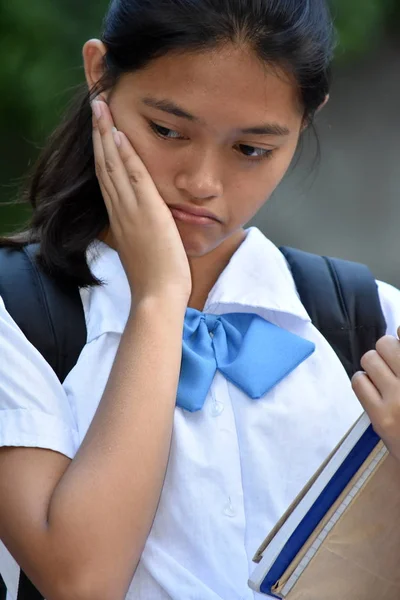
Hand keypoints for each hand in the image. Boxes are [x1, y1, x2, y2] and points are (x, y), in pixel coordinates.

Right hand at [92, 99, 190, 304]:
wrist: (157, 295)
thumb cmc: (155, 278)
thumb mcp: (143, 249)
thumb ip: (141, 231)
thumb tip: (147, 223)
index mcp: (119, 219)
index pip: (107, 180)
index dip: (102, 154)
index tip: (101, 132)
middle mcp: (119, 211)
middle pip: (104, 166)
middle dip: (99, 135)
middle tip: (96, 108)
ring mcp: (130, 210)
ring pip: (113, 166)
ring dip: (107, 135)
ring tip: (101, 108)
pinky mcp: (145, 211)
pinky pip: (133, 176)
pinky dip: (124, 154)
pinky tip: (119, 134)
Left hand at [352, 326, 399, 461]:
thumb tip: (397, 328)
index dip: (399, 335)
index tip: (399, 343)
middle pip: (385, 343)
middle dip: (386, 350)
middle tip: (392, 364)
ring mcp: (399, 400)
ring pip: (369, 359)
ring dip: (374, 365)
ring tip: (383, 378)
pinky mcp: (381, 418)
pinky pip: (359, 381)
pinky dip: (363, 382)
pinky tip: (373, 390)